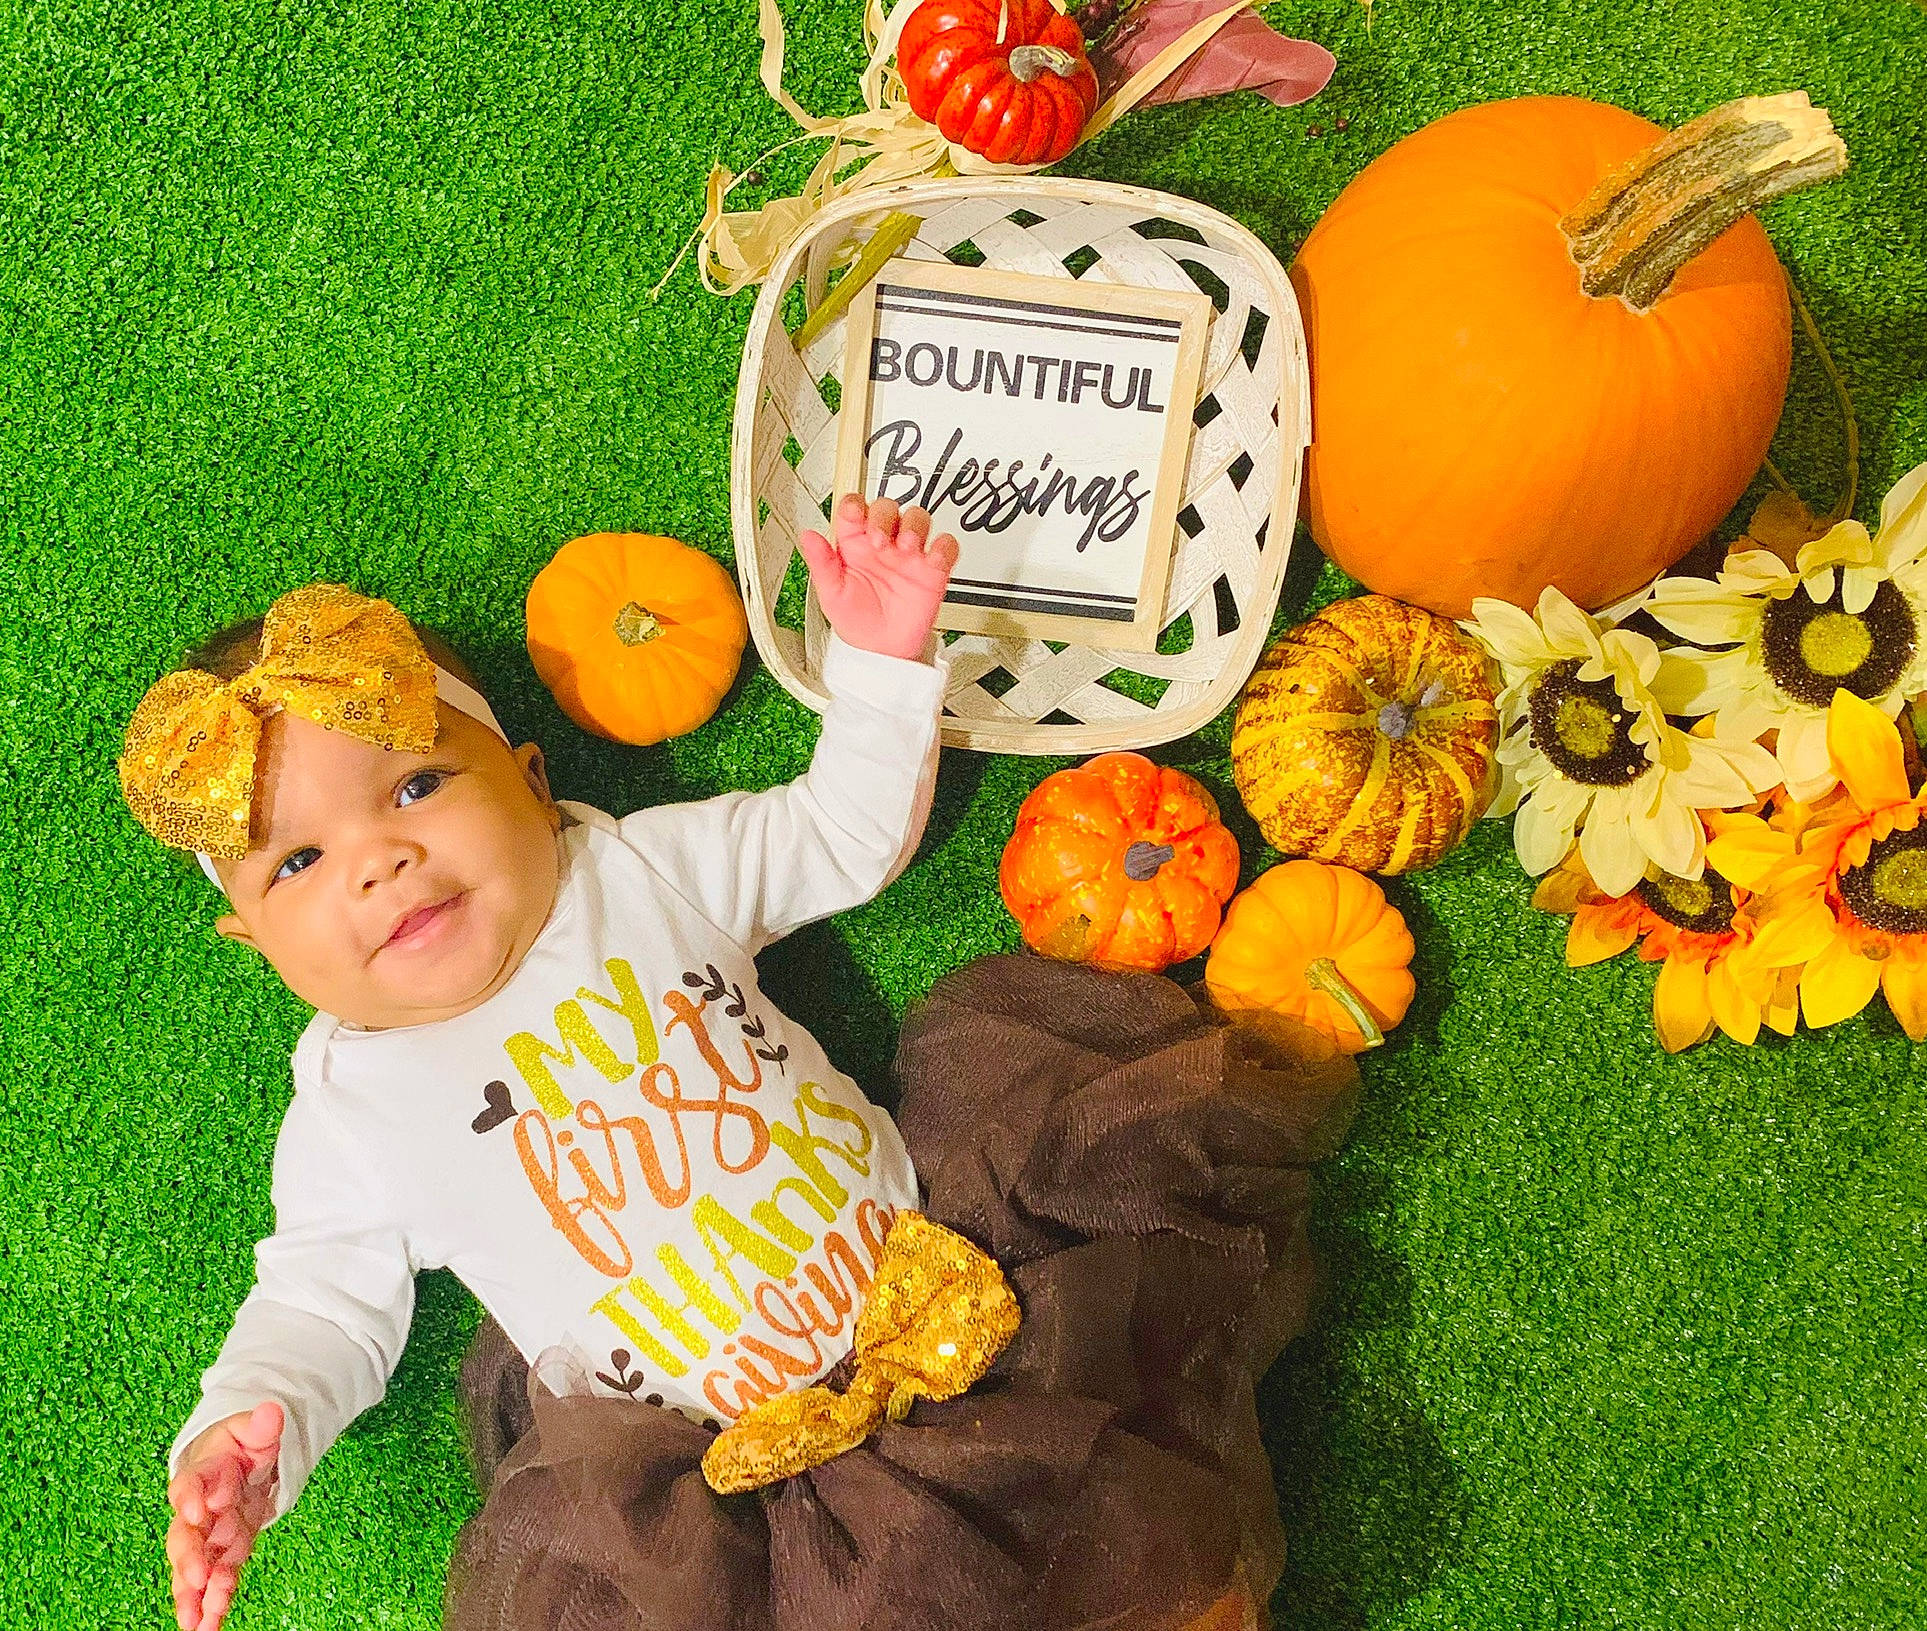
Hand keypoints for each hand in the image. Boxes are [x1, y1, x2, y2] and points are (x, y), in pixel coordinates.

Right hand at [166, 1402, 282, 1630]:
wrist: (236, 1465)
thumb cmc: (242, 1445)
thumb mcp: (254, 1430)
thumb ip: (261, 1425)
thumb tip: (272, 1411)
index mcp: (204, 1474)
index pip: (190, 1484)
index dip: (191, 1497)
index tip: (199, 1509)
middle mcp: (199, 1512)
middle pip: (185, 1536)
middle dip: (189, 1557)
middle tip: (196, 1575)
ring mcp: (209, 1537)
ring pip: (194, 1569)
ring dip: (194, 1595)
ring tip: (195, 1623)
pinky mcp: (224, 1555)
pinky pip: (215, 1582)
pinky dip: (212, 1605)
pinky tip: (209, 1627)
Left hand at [797, 494, 959, 661]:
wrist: (883, 650)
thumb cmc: (856, 621)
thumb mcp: (832, 594)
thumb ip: (821, 563)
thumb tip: (808, 536)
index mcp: (854, 543)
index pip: (855, 509)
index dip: (855, 506)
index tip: (854, 517)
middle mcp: (883, 543)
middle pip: (888, 507)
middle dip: (884, 516)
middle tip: (879, 540)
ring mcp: (909, 554)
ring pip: (918, 518)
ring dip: (914, 526)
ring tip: (906, 546)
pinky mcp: (933, 568)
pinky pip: (946, 546)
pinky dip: (944, 547)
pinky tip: (932, 559)